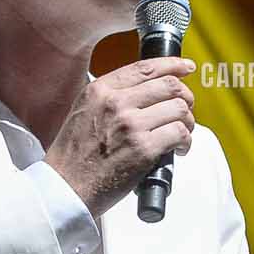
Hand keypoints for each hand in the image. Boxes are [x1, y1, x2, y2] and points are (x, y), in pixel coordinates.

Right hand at [42, 55, 194, 217]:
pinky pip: (179, 133)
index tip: (185, 67)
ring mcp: (131, 125)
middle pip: (169, 86)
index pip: (145, 67)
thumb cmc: (72, 157)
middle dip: (185, 97)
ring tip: (182, 133)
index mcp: (100, 90)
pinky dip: (186, 142)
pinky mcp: (144, 149)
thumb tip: (143, 91)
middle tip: (186, 108)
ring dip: (188, 121)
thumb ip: (108, 98)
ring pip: (179, 109)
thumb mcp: (83, 112)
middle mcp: (116, 103)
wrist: (66, 189)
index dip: (172, 65)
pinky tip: (179, 149)